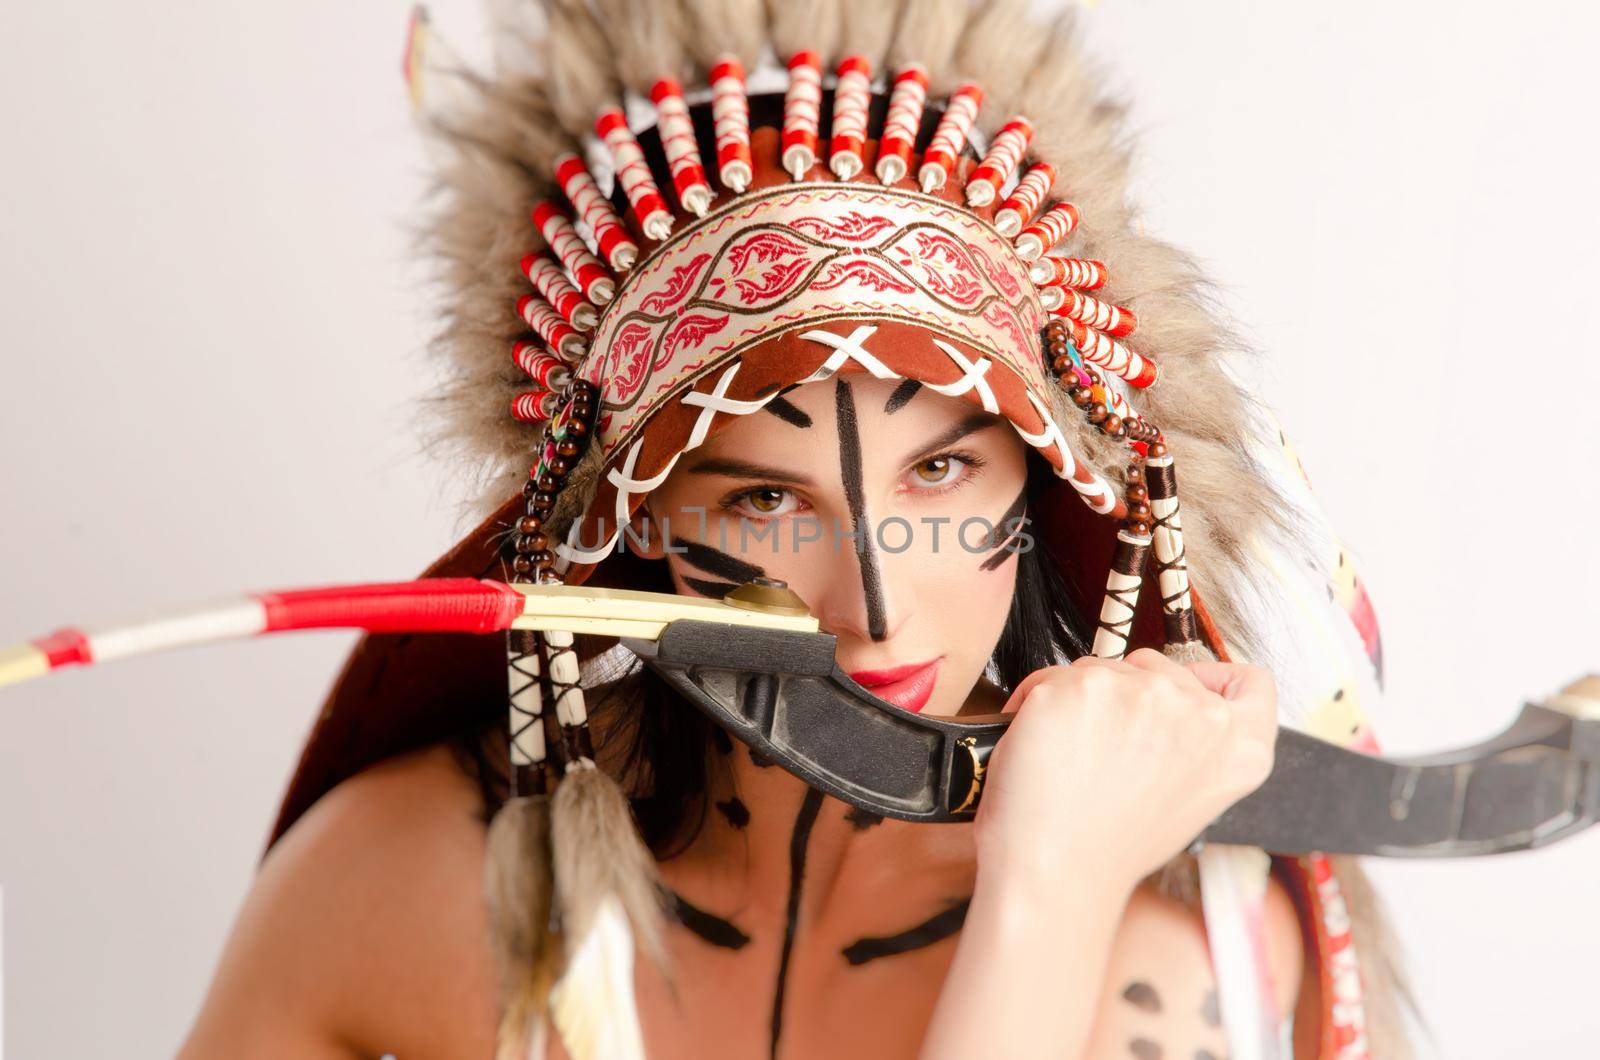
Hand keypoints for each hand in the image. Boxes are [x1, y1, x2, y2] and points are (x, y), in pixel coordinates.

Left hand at [975, 648, 1277, 894]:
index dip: (1215, 679)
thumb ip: (1198, 743)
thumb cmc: (1113, 844)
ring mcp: (1141, 692)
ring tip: (1071, 754)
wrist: (1057, 870)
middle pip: (1159, 666)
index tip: (1187, 691)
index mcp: (1238, 747)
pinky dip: (1036, 701)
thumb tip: (1170, 698)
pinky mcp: (1082, 686)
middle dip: (1128, 692)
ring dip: (1081, 698)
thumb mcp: (1191, 798)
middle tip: (1106, 746)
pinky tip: (1038, 741)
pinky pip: (1050, 676)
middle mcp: (1198, 712)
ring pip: (1102, 668)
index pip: (1252, 682)